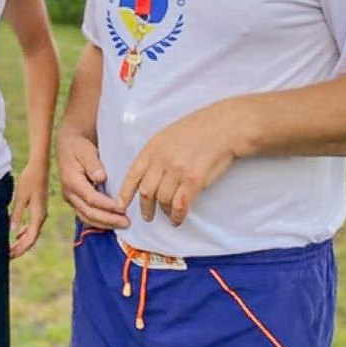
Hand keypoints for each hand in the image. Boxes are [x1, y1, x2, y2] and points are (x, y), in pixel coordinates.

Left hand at [9, 164, 48, 258]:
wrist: (39, 167)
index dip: (20, 249)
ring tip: (11, 248)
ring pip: (32, 233)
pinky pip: (32, 225)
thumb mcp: (20, 197)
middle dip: (20, 248)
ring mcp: (41, 213)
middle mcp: (41, 217)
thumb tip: (12, 232)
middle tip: (8, 256)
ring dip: (22, 241)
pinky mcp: (38, 208)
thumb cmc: (29, 180)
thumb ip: (16, 214)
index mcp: (38, 216)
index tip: (9, 255)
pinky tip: (17, 234)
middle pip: (31, 238)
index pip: (30, 239)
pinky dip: (24, 232)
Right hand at [56, 132, 126, 229]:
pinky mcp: (76, 201)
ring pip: (87, 217)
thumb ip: (93, 164)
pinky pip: (87, 215)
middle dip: (108, 220)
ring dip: (105, 224)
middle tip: (127, 222)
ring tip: (123, 224)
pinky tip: (113, 222)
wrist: (69, 145)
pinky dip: (100, 221)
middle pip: (88, 212)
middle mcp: (69, 193)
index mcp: (71, 181)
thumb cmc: (79, 146)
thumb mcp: (86, 150)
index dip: (106, 205)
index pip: (90, 198)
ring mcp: (71, 199)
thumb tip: (100, 177)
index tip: (122, 208)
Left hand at [116, 100, 243, 225]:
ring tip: (168, 216)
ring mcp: (178, 170)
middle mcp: (162, 159)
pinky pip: (180, 205)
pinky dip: (177, 216)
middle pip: (146, 191)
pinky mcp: (194, 180)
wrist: (225, 126)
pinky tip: (178, 219)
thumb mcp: (169, 134)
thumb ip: (157, 153)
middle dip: (145, 207)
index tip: (120, 205)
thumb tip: (148, 174)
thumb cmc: (200, 129)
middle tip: (147, 216)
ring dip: (165, 212)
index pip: (133, 174)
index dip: (125, 193)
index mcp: (153, 146)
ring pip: (163, 200)